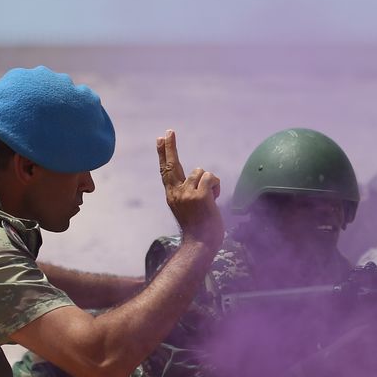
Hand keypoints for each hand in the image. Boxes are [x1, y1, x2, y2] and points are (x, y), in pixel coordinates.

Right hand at [157, 130, 223, 247]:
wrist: (200, 244)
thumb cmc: (198, 229)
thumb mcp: (188, 208)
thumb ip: (188, 192)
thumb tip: (199, 177)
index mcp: (172, 196)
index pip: (165, 171)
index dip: (163, 154)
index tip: (160, 139)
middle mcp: (176, 193)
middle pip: (172, 164)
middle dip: (170, 147)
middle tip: (169, 131)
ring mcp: (187, 193)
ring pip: (200, 172)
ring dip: (209, 182)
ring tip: (209, 199)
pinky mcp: (200, 195)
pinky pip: (210, 178)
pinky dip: (216, 186)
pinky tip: (214, 199)